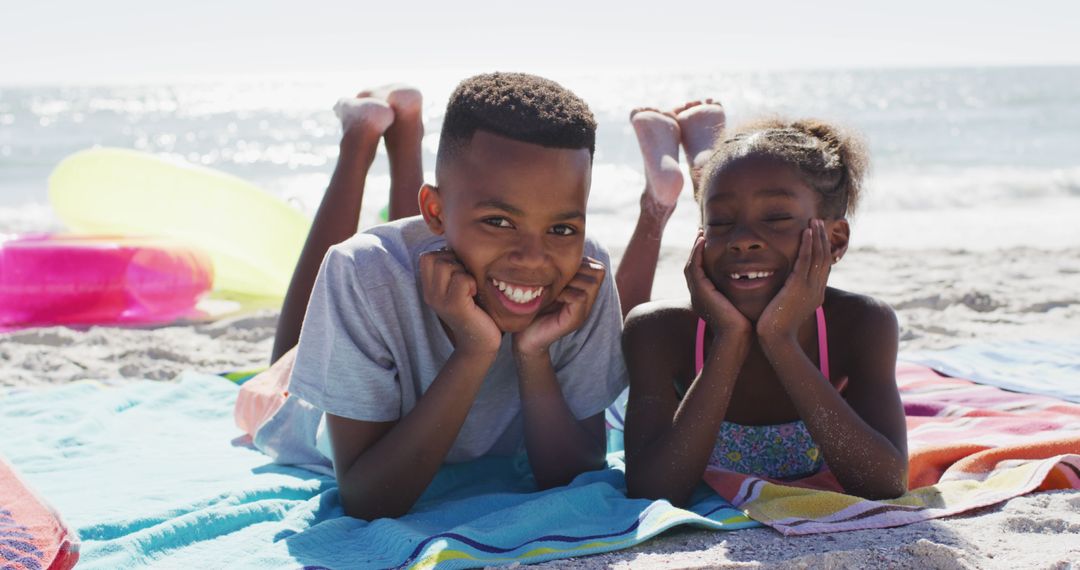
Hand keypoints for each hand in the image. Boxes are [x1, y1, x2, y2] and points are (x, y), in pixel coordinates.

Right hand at [419, 248, 501, 354]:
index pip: (427, 256)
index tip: (460, 272)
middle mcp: (430, 294)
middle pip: (436, 258)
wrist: (481, 343)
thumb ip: (454, 268)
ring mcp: (440, 301)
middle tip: (467, 280)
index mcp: (429, 288)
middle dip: (456, 262)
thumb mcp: (460, 287)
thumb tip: (458, 242)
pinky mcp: (455, 306)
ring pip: (446, 265)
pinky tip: (474, 294)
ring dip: (464, 271)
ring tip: (470, 287)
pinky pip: (461, 279)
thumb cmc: (476, 310)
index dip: (446, 257)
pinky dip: (471, 282)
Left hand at [513, 257, 605, 355]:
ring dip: (570, 280)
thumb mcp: (546, 284)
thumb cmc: (532, 308)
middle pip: (598, 270)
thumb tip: (560, 248)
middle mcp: (588, 301)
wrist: (524, 338)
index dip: (580, 262)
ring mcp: (584, 311)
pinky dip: (565, 293)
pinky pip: (580, 297)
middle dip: (577, 269)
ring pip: (591, 282)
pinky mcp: (576, 320)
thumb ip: (557, 271)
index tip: (558, 271)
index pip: (596, 266)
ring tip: (554, 289)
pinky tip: (552, 298)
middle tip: (557, 280)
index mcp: (583, 290)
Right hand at [685, 231, 750, 337]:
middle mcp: (698, 296)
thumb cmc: (744, 327)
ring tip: (700, 234)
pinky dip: (696, 253)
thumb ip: (742, 295)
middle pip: (692, 267)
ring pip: (690, 265)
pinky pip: (694, 267)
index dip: (703, 259)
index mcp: (706, 300)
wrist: (736, 339)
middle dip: (695, 251)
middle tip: (701, 234)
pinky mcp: (700, 291)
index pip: (700, 274)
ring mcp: (696, 294)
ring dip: (694, 248)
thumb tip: (756, 285)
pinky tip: (702, 241)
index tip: (709, 244)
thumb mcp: (742, 307)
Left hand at [757, 219, 830, 338]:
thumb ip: (791, 297)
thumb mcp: (788, 309)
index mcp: (816, 295)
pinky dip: (808, 244)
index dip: (822, 250)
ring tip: (814, 221)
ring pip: (818, 256)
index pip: (823, 268)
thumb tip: (786, 290)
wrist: (776, 340)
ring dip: (817, 237)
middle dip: (822, 239)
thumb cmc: (777, 328)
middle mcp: (817, 290)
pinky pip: (806, 260)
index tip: (819, 236)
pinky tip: (807, 232)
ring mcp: (810, 288)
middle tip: (819, 222)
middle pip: (824, 258)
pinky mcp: (799, 286)